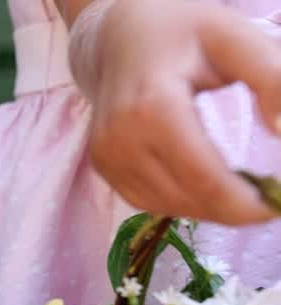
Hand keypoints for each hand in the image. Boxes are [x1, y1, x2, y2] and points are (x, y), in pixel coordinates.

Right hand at [78, 0, 280, 224]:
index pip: (202, 177)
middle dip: (232, 209)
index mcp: (153, 108)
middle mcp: (121, 139)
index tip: (275, 206)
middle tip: (266, 201)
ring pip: (167, 206)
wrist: (117, 36)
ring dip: (208, 209)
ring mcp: (107, 156)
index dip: (242, 203)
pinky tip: (206, 188)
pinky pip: (148, 201)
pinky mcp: (104, 167)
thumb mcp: (234, 39)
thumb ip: (270, 78)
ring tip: (239, 193)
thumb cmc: (181, 31)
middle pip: (186, 198)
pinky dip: (183, 202)